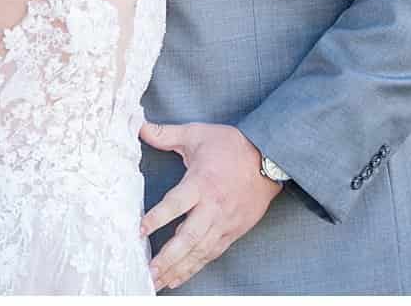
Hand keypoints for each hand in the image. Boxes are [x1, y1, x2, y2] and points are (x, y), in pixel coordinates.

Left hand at [139, 121, 281, 290]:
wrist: (270, 157)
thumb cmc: (232, 146)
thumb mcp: (198, 133)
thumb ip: (168, 134)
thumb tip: (141, 128)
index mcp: (201, 182)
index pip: (177, 204)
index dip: (158, 218)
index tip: (140, 231)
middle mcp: (213, 207)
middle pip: (189, 237)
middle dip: (168, 257)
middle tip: (148, 271)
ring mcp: (224, 222)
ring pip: (200, 251)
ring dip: (178, 268)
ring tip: (157, 282)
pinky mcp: (233, 231)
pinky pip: (211, 253)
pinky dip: (194, 267)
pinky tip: (178, 277)